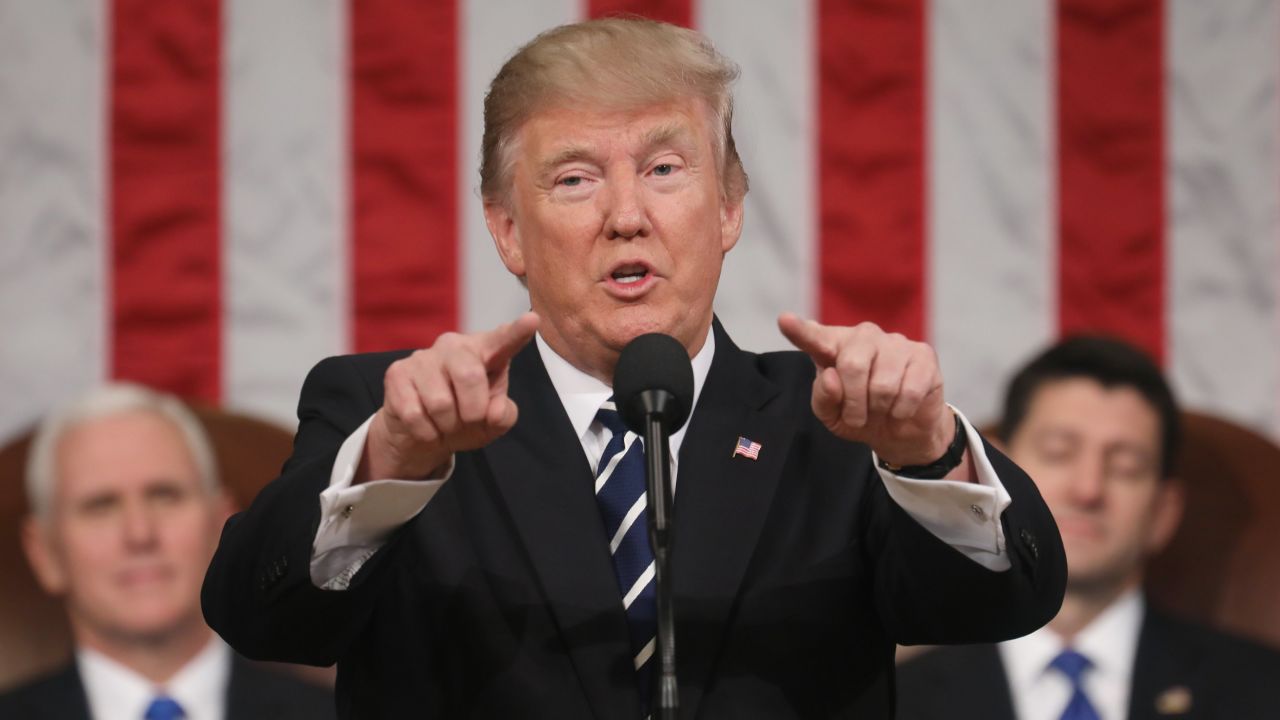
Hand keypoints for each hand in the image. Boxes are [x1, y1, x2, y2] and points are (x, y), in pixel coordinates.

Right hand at [361, 312, 540, 481]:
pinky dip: (426, 432)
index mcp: (484, 352)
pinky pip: (415, 414)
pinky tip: (426, 426)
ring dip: (447, 425)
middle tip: (469, 420)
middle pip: (469, 376)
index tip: (533, 319)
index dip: (517, 332)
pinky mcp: (397, 374)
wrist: (421, 435)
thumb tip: (494, 411)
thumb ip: (504, 416)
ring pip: (440, 402)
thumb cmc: (464, 419)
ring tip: (445, 423)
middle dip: (473, 410)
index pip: (503, 340)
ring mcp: (422, 357)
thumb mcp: (492, 423)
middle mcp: (453, 346)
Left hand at [777, 313, 954, 467]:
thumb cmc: (861, 415)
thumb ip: (823, 397)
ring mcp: (896, 342)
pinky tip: (900, 409)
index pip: (816, 337)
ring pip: (882, 384)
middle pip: (852, 365)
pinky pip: (908, 391)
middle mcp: (865, 336)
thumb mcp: (832, 415)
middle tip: (856, 417)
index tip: (785, 321)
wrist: (902, 431)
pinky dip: (901, 411)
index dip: (800, 331)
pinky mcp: (924, 356)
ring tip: (880, 411)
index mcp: (835, 345)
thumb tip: (832, 376)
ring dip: (878, 410)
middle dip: (853, 402)